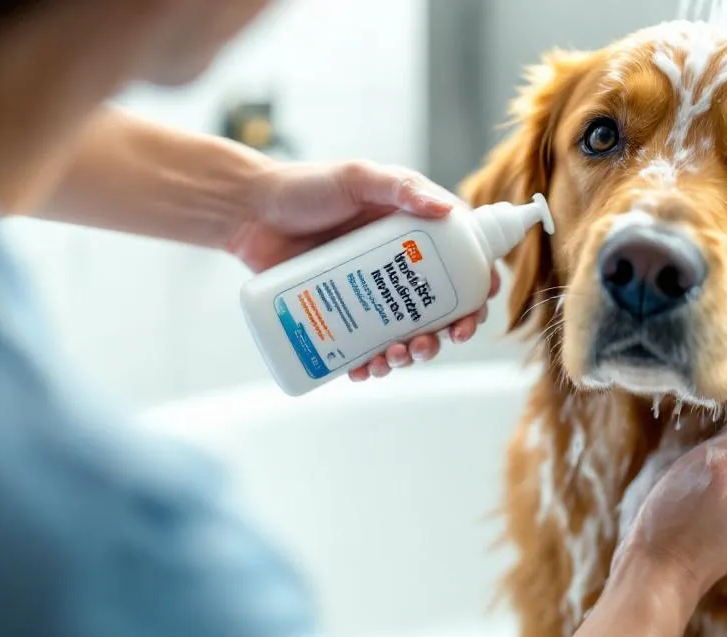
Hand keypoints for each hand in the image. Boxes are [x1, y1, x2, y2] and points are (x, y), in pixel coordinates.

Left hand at [228, 160, 498, 380]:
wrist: (248, 212)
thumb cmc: (304, 186)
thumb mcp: (357, 178)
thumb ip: (401, 187)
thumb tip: (447, 211)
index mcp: (413, 233)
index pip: (461, 261)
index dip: (477, 286)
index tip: (478, 305)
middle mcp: (397, 266)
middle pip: (441, 308)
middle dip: (448, 332)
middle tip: (437, 341)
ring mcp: (370, 293)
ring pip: (406, 333)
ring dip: (413, 355)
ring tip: (398, 356)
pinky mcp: (341, 315)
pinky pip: (365, 348)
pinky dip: (371, 365)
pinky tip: (367, 370)